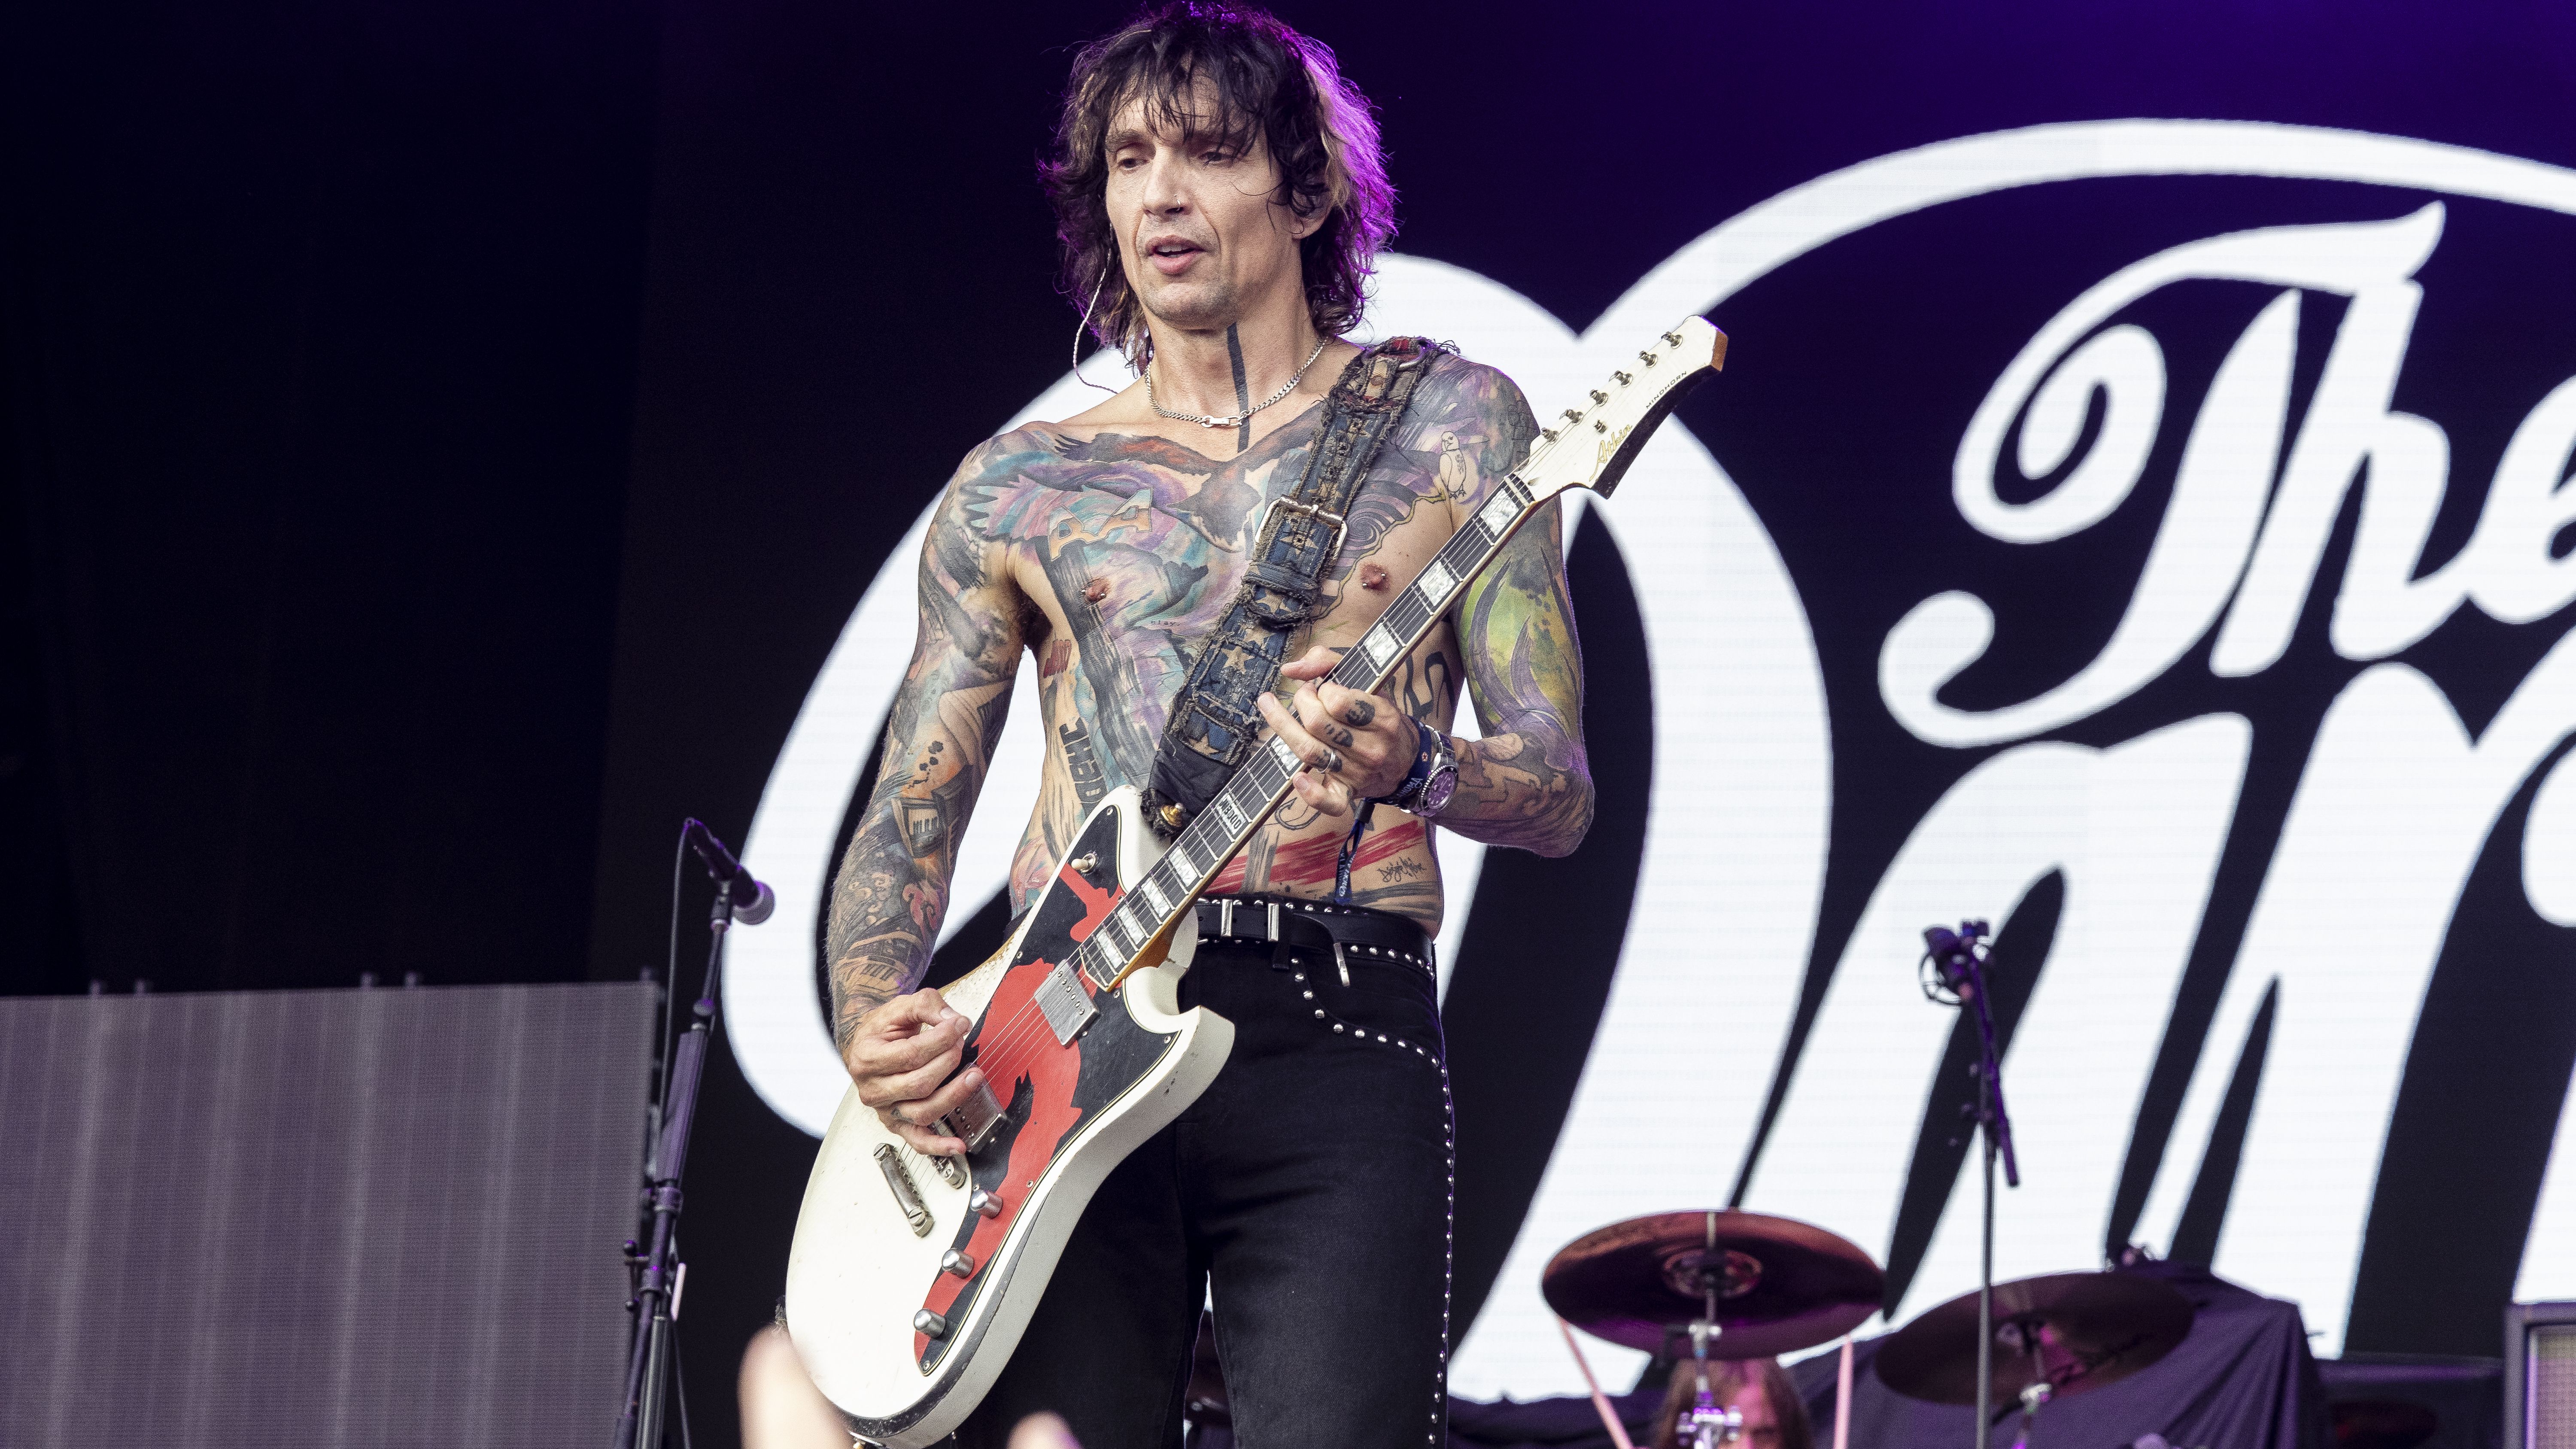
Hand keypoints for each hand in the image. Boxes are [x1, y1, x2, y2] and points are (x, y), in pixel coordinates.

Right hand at [842, 989, 982, 1156]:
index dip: (941, 1040)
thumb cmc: (882, 1030)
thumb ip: (927, 1005)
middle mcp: (873, 1089)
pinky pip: (917, 1140)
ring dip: (954, 1095)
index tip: (959, 1025)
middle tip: (960, 1044)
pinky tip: (957, 1145)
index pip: (911, 1054)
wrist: (866, 1046)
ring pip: (923, 1111)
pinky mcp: (897, 1124)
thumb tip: (954, 1019)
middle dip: (948, 1062)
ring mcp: (885, 1110)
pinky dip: (938, 1146)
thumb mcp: (900, 1007)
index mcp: (867, 1058)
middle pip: (919, 1083)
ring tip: (973, 1077)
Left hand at [1254, 644, 1420, 817]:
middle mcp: (1371, 747)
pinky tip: (1298, 778)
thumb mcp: (1368, 681)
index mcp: (1382, 717)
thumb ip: (1329, 662)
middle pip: (1317, 724)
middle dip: (1301, 702)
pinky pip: (1329, 802)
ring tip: (1269, 706)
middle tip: (1304, 696)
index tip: (1322, 687)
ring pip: (1310, 752)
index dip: (1321, 689)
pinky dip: (1311, 794)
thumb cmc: (1381, 716)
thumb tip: (1290, 669)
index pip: (1338, 701)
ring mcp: (1358, 773)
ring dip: (1283, 727)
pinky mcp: (1348, 793)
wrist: (1408, 761)